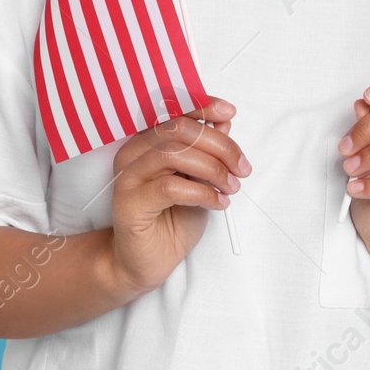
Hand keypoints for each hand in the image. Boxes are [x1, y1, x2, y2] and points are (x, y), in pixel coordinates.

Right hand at [107, 98, 250, 297]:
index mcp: (146, 142)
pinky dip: (202, 193)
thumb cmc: (171, 220)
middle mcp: (132, 154)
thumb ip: (207, 151)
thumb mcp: (199, 181)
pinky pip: (169, 187)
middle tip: (241, 167)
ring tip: (231, 187)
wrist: (146, 262)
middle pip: (178, 130)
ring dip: (212, 169)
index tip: (229, 111)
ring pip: (173, 154)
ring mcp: (128, 177)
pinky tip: (218, 203)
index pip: (174, 113)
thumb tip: (223, 121)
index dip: (202, 107)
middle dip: (219, 145)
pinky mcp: (129, 203)